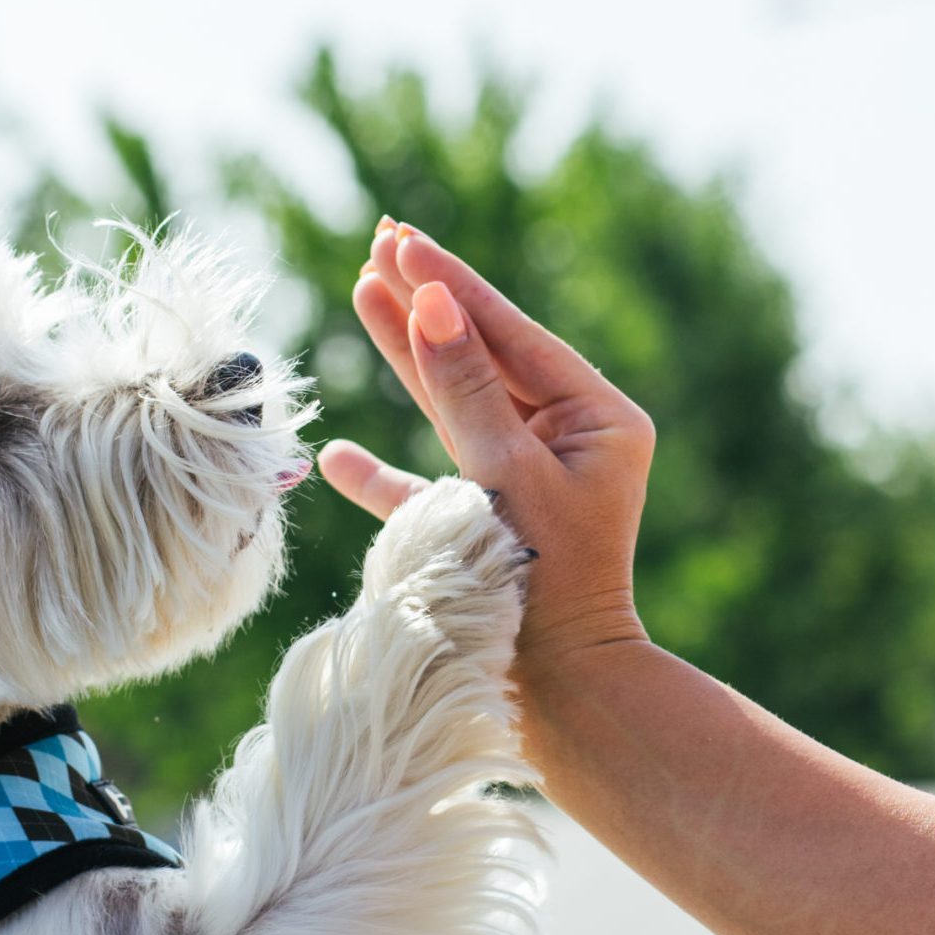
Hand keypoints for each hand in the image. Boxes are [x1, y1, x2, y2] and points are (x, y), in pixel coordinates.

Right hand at [319, 220, 656, 674]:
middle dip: (426, 302)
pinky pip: (426, 485)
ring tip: (360, 291)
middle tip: (379, 240)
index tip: (400, 239)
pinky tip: (336, 455)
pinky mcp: (483, 529)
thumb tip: (433, 302)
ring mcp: (523, 484)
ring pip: (452, 405)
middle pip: (481, 356)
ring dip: (404, 356)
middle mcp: (564, 442)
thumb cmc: (543, 584)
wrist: (557, 696)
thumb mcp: (505, 475)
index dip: (450, 286)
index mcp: (597, 419)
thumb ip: (466, 391)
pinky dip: (382, 473)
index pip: (511, 333)